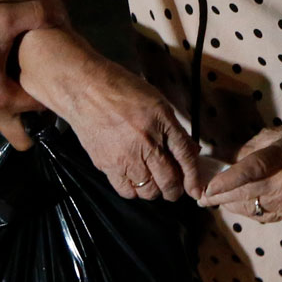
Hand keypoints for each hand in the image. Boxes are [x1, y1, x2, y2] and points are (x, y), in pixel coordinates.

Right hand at [0, 0, 56, 150]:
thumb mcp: (6, 16)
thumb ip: (37, 15)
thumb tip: (58, 19)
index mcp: (1, 98)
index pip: (40, 108)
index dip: (55, 95)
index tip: (64, 79)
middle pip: (22, 137)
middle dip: (40, 125)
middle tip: (53, 97)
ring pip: (13, 123)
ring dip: (26, 112)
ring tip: (40, 84)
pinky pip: (3, 111)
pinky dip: (14, 102)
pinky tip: (22, 76)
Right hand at [58, 51, 202, 201]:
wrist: (86, 89)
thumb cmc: (121, 89)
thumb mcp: (157, 102)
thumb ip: (174, 129)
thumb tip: (189, 150)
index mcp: (162, 122)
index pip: (185, 157)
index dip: (193, 177)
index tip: (195, 189)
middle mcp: (146, 142)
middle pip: (168, 180)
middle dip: (174, 190)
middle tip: (174, 189)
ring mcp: (125, 156)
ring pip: (148, 190)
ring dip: (155, 191)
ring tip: (153, 183)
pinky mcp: (106, 165)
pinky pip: (126, 190)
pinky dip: (134, 192)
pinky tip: (135, 182)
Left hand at [196, 119, 281, 223]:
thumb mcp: (280, 133)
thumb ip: (251, 149)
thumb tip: (225, 163)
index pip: (252, 169)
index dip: (226, 180)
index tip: (206, 186)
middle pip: (246, 193)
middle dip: (219, 195)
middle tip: (200, 193)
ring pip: (250, 208)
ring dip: (229, 204)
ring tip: (213, 198)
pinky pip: (261, 216)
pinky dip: (245, 210)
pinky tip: (234, 203)